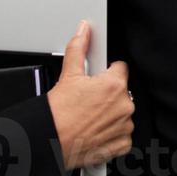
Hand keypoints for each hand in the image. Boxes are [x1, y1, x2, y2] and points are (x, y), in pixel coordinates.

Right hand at [45, 20, 133, 169]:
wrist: (51, 142)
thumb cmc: (59, 114)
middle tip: (87, 100)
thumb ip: (78, 48)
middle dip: (107, 94)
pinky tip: (94, 130)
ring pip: (121, 113)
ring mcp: (124, 126)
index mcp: (114, 85)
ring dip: (109, 114)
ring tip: (89, 117)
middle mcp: (124, 106)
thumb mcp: (68, 75)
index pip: (120, 69)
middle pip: (121, 92)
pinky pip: (122, 134)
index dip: (106, 73)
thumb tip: (83, 31)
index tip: (96, 80)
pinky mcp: (121, 143)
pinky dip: (111, 133)